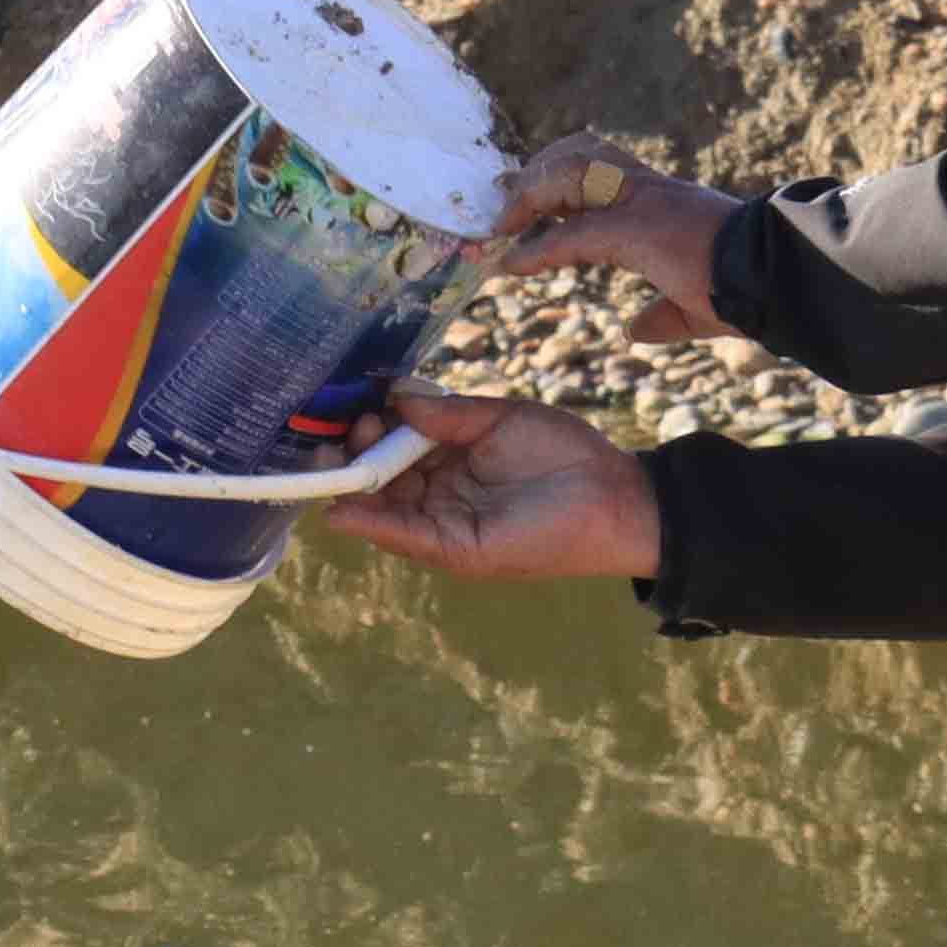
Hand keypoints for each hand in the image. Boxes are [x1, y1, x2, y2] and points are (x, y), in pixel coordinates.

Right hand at [322, 388, 661, 582]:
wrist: (613, 494)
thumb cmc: (564, 453)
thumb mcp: (499, 419)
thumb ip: (448, 413)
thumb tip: (395, 396)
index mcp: (447, 461)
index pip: (392, 445)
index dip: (370, 426)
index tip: (360, 403)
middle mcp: (439, 495)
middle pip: (378, 477)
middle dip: (353, 453)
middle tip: (348, 429)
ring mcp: (444, 523)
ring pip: (382, 507)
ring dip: (353, 484)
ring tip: (334, 457)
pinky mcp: (456, 549)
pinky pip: (406, 536)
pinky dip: (371, 524)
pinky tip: (341, 509)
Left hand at [490, 132, 743, 349]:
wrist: (781, 278)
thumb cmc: (748, 290)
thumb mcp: (696, 306)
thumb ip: (662, 316)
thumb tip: (634, 330)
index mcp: (663, 201)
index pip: (599, 171)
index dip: (557, 184)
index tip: (525, 210)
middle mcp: (650, 190)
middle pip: (579, 153)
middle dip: (534, 174)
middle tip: (501, 206)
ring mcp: (645, 202)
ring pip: (570, 173)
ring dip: (528, 198)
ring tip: (500, 230)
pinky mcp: (640, 230)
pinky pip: (574, 232)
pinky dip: (537, 248)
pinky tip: (513, 267)